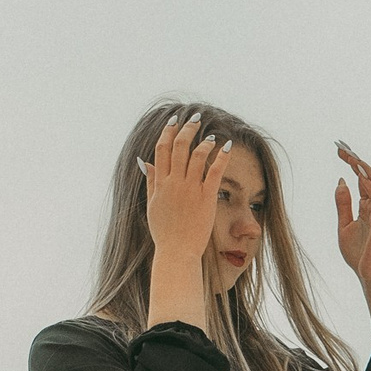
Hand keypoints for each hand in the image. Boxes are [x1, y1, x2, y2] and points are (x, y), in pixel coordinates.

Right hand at [144, 111, 227, 257]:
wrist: (177, 251)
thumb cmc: (164, 231)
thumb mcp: (152, 204)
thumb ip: (151, 181)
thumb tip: (143, 161)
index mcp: (160, 183)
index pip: (162, 149)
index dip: (167, 132)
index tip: (173, 121)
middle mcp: (174, 182)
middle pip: (180, 146)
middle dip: (187, 128)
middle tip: (195, 119)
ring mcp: (191, 189)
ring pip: (197, 155)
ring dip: (204, 141)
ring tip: (210, 135)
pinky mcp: (207, 197)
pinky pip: (215, 171)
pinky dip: (221, 156)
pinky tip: (227, 147)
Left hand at [333, 143, 370, 285]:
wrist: (368, 275)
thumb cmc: (358, 253)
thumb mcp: (344, 225)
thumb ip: (343, 204)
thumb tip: (341, 181)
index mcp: (367, 206)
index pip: (361, 179)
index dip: (352, 164)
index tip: (339, 150)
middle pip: (369, 177)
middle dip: (357, 161)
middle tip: (343, 148)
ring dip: (365, 170)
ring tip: (352, 157)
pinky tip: (360, 177)